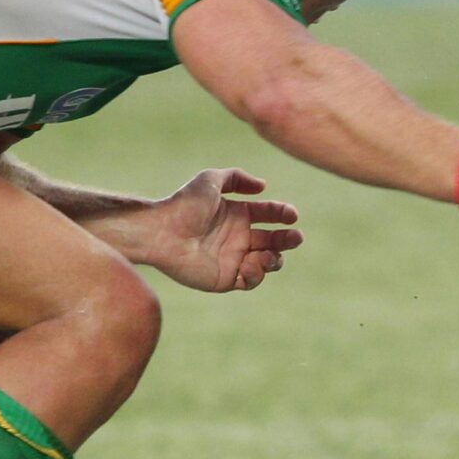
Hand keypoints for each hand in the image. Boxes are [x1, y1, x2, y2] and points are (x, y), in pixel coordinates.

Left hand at [143, 168, 302, 292]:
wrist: (163, 232)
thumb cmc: (184, 204)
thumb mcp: (211, 179)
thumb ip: (237, 177)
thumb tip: (262, 186)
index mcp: (237, 214)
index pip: (268, 214)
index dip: (283, 214)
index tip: (291, 214)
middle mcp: (238, 237)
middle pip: (274, 240)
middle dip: (288, 239)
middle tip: (295, 237)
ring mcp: (233, 259)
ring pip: (267, 262)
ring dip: (275, 259)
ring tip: (267, 254)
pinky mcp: (225, 279)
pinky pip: (250, 281)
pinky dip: (257, 274)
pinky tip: (250, 263)